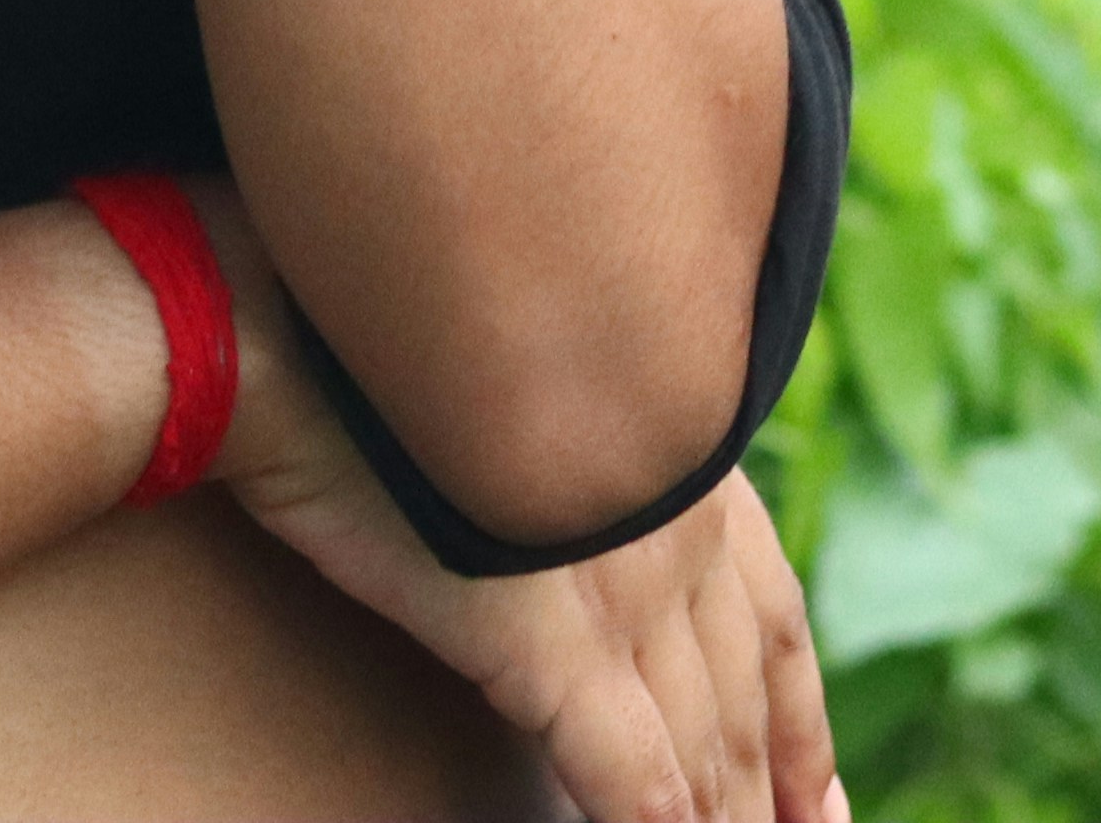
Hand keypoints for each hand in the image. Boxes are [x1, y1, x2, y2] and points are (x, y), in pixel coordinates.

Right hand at [201, 197, 841, 822]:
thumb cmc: (375, 348)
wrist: (282, 327)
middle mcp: (672, 518)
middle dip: (783, 787)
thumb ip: (578, 460)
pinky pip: (630, 771)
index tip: (818, 790)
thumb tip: (574, 505)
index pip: (773, 610)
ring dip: (728, 821)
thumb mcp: (518, 392)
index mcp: (674, 454)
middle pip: (752, 692)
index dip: (804, 712)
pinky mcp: (544, 640)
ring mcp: (618, 582)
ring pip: (705, 743)